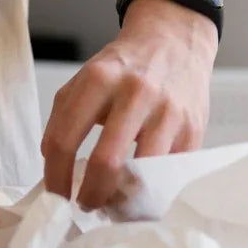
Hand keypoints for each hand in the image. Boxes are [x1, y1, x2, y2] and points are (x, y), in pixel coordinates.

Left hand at [42, 0, 216, 208]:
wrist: (175, 41)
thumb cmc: (124, 68)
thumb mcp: (84, 79)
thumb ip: (63, 118)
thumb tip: (54, 168)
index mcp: (99, 79)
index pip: (64, 141)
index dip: (55, 178)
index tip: (56, 196)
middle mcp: (135, 93)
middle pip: (104, 163)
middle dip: (89, 196)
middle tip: (84, 206)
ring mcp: (168, 112)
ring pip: (142, 173)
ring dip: (122, 200)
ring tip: (112, 204)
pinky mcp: (193, 130)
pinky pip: (168, 175)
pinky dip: (150, 191)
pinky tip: (137, 192)